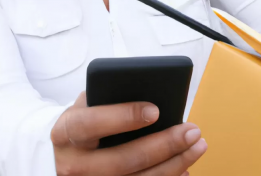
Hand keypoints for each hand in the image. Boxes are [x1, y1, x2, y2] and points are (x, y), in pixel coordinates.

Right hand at [51, 91, 206, 175]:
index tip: (156, 110)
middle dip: (163, 145)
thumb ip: (111, 96)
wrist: (63, 151)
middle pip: (123, 160)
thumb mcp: (88, 102)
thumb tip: (152, 93)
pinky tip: (184, 167)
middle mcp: (73, 165)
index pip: (92, 124)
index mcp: (66, 131)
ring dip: (173, 164)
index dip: (123, 117)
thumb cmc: (85, 118)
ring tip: (197, 146)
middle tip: (191, 130)